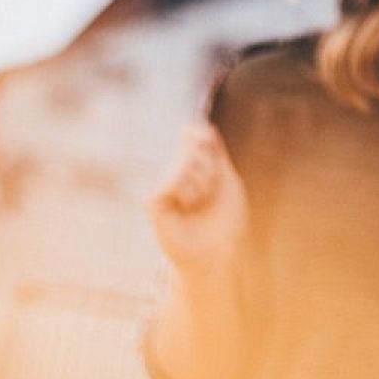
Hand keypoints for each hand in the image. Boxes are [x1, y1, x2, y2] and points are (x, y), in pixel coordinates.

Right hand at [148, 122, 248, 274]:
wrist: (217, 252)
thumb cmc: (225, 218)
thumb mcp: (226, 178)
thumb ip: (214, 151)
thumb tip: (197, 126)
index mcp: (195, 166)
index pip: (194, 135)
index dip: (199, 134)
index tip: (207, 140)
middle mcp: (176, 172)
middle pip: (194, 147)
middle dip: (211, 168)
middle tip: (211, 192)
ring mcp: (163, 185)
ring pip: (183, 163)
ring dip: (202, 184)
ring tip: (199, 203)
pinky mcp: (152, 201)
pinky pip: (168, 181)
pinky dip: (184, 193)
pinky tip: (185, 207)